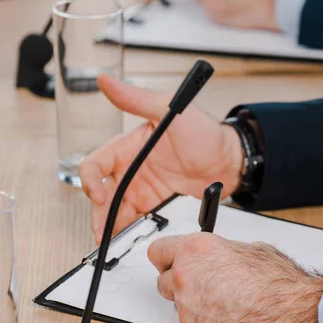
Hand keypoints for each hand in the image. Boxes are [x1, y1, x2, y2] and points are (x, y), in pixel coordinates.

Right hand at [79, 75, 242, 242]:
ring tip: (111, 242)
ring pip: (116, 211)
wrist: (231, 161)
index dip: (91, 180)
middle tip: (101, 231)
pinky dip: (130, 232)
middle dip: (98, 213)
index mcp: (127, 147)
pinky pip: (137, 221)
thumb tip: (105, 80)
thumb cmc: (203, 131)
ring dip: (110, 227)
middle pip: (102, 194)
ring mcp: (143, 190)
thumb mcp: (169, 110)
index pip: (96, 164)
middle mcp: (131, 170)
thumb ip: (136, 99)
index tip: (99, 195)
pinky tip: (129, 241)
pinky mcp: (157, 207)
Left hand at [148, 234, 322, 322]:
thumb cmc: (276, 281)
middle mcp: (185, 277)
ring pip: (179, 306)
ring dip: (194, 306)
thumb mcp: (246, 248)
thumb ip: (217, 253)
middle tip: (201, 286)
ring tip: (224, 305)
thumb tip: (213, 257)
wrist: (292, 314)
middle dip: (179, 284)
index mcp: (194, 250)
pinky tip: (229, 320)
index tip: (170, 263)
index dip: (166, 259)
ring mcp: (188, 308)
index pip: (158, 252)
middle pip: (163, 281)